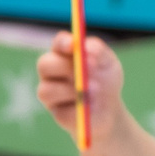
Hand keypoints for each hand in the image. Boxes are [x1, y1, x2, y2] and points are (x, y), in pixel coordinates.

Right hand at [37, 33, 120, 147]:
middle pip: (44, 64)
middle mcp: (51, 71)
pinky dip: (79, 109)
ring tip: (93, 92)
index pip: (58, 43)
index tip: (74, 45)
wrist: (110, 109)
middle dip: (64, 68)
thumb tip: (85, 47)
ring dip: (71, 91)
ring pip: (47, 90)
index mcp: (63, 54)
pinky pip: (62, 111)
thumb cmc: (106, 80)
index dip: (63, 43)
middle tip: (84, 73)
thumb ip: (99, 51)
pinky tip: (90, 108)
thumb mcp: (109, 64)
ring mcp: (50, 92)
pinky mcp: (57, 112)